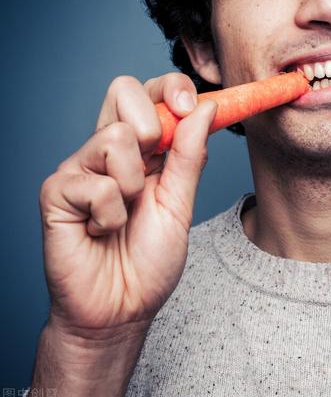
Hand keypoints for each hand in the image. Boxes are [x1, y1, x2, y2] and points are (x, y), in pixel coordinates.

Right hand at [39, 73, 215, 339]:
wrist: (121, 309)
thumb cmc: (149, 260)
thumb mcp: (180, 204)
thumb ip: (190, 157)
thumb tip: (207, 108)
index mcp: (140, 151)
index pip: (148, 93)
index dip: (171, 88)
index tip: (192, 103)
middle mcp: (107, 152)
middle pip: (122, 89)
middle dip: (153, 124)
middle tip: (156, 166)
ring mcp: (79, 169)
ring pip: (114, 138)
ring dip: (135, 186)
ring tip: (124, 217)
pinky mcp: (56, 192)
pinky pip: (97, 184)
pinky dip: (111, 216)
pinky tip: (101, 233)